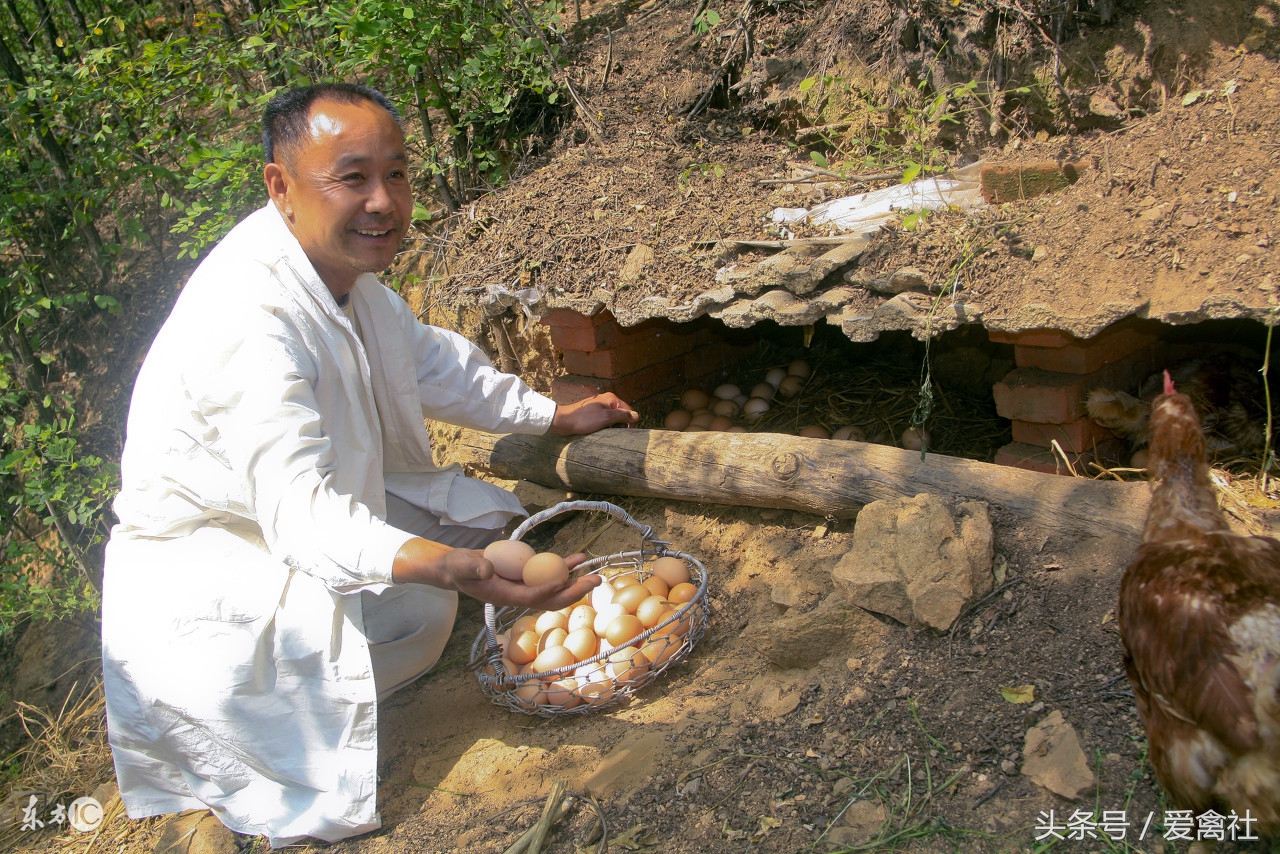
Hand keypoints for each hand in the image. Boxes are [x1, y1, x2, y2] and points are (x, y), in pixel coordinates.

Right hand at [392, 540, 600, 609]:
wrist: (459, 568)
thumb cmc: (457, 567)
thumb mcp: (461, 565)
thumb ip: (473, 567)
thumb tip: (487, 569)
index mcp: (505, 597)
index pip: (530, 598)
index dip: (547, 591)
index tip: (563, 581)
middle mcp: (519, 595)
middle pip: (551, 598)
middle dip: (573, 592)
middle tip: (595, 581)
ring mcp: (526, 586)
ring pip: (556, 587)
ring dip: (576, 581)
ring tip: (596, 573)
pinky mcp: (529, 575)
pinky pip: (550, 572)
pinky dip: (565, 566)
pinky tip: (580, 558)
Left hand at [548, 393, 638, 435]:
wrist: (564, 421)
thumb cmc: (584, 420)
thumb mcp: (605, 418)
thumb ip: (622, 416)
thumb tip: (637, 416)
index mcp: (611, 399)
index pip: (628, 410)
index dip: (630, 422)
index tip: (627, 434)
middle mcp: (607, 400)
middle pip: (621, 414)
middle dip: (621, 424)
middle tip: (616, 435)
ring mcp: (599, 406)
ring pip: (613, 418)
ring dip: (613, 426)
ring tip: (609, 434)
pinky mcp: (594, 413)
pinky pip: (605, 420)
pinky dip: (606, 426)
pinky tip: (603, 432)